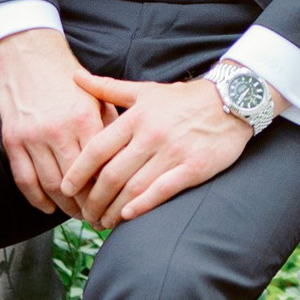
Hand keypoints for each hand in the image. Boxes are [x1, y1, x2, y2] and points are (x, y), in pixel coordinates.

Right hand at [0, 27, 110, 213]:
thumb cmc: (69, 80)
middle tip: (100, 217)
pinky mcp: (12, 141)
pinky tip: (49, 208)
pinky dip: (36, 200)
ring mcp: (32, 137)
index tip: (117, 203)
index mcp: (83, 119)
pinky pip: (24, 180)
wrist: (29, 58)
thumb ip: (110, 128)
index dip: (109, 190)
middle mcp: (57, 130)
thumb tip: (126, 161)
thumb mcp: (97, 98)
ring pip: (50, 186)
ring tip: (79, 215)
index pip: (99, 167)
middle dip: (89, 205)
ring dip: (65, 207)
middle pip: (75, 182)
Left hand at [59, 73, 252, 229]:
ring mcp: (172, 152)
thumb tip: (75, 77)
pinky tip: (128, 217)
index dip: (78, 172)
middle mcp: (151, 135)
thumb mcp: (145, 89)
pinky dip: (142, 206)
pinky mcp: (193, 167)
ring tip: (103, 222)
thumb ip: (108, 88)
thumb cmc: (183, 99)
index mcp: (136, 117)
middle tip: (85, 214)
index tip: (67, 189)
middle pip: (111, 175)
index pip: (97, 149)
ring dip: (113, 210)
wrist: (232, 100)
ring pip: (133, 188)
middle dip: (93, 200)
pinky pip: (162, 191)